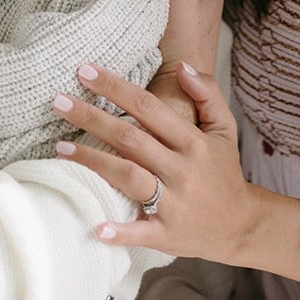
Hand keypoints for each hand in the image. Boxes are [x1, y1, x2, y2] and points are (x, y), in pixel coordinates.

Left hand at [53, 61, 256, 264]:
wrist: (241, 225)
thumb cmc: (224, 172)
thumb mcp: (225, 128)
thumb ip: (207, 93)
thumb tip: (182, 65)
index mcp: (193, 142)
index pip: (148, 107)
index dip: (115, 87)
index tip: (85, 71)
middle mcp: (182, 169)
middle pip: (130, 138)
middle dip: (92, 118)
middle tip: (58, 102)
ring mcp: (174, 203)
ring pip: (128, 177)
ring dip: (93, 161)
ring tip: (61, 147)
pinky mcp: (167, 233)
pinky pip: (140, 231)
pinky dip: (119, 231)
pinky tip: (95, 226)